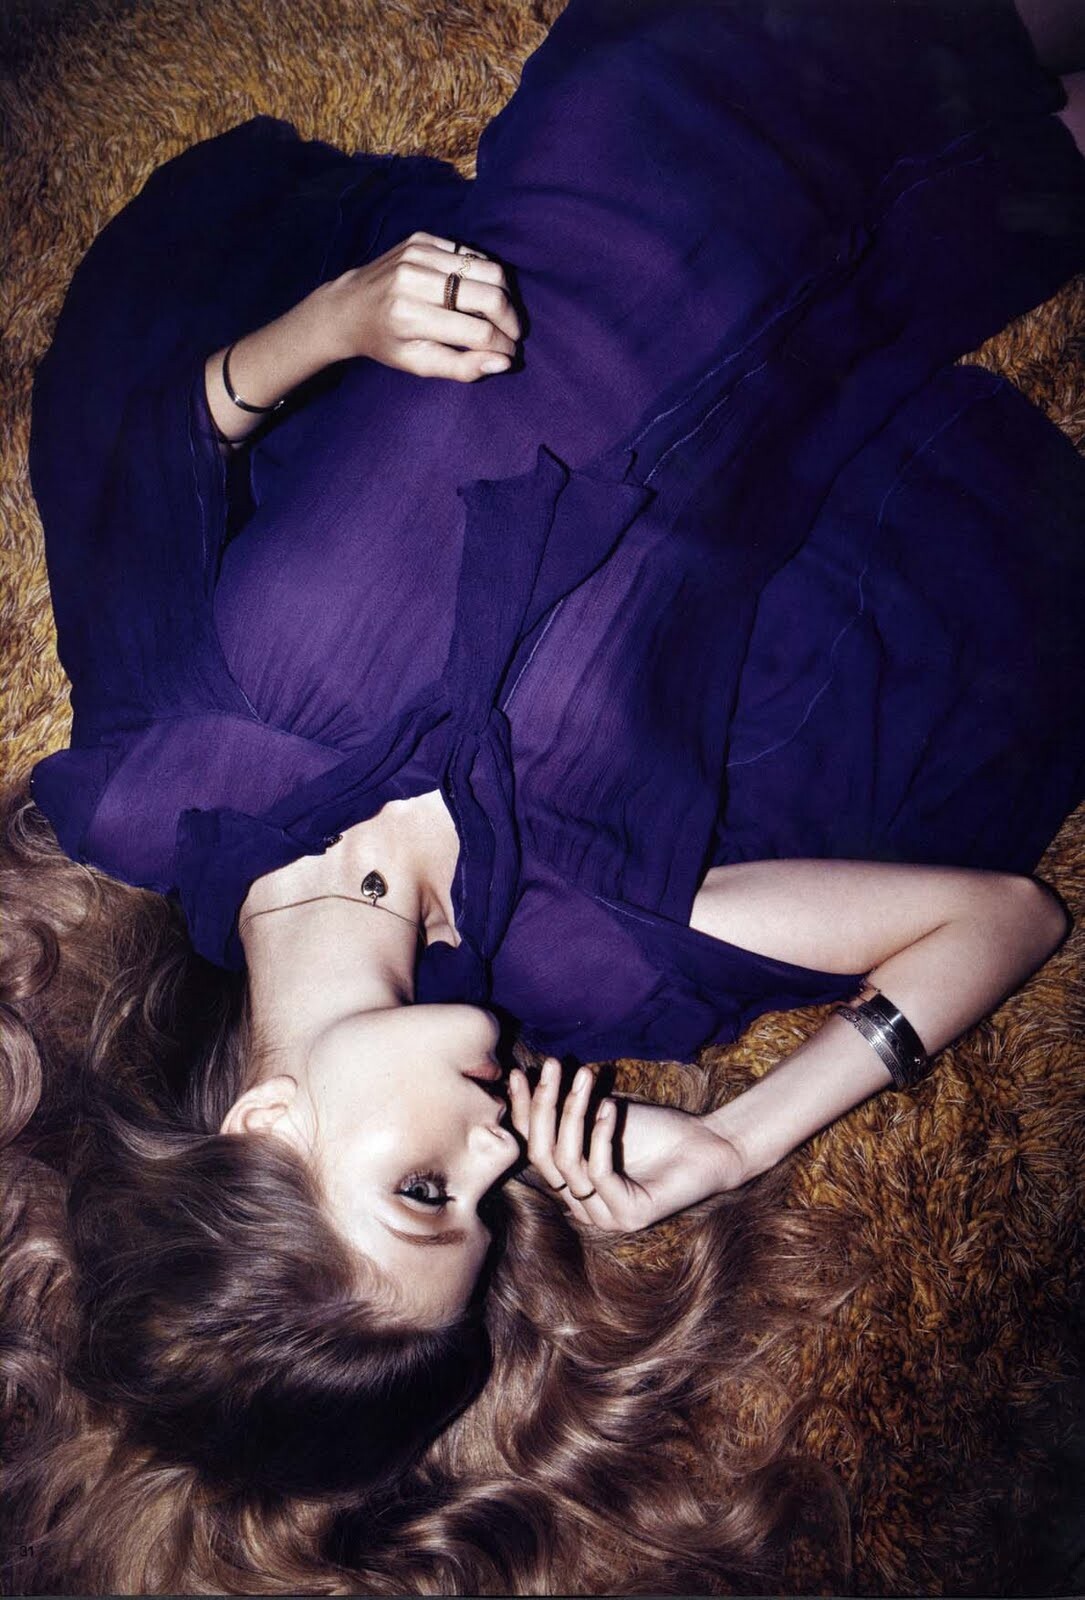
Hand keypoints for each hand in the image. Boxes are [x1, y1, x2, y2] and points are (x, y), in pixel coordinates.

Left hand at [319, 231, 521, 380]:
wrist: (348, 306)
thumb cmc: (385, 342)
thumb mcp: (419, 365)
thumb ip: (462, 368)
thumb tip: (505, 362)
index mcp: (409, 317)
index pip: (477, 332)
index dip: (502, 345)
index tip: (510, 352)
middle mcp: (414, 279)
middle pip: (490, 295)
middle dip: (511, 319)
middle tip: (512, 334)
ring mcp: (418, 253)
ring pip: (488, 268)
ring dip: (503, 295)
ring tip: (499, 315)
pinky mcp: (422, 239)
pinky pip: (471, 254)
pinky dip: (483, 275)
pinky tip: (477, 294)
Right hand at [508, 1059, 748, 1232]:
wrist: (707, 1144)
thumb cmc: (655, 1129)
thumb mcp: (600, 1115)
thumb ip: (566, 1111)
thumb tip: (524, 1077)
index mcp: (571, 1185)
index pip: (533, 1148)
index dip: (523, 1110)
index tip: (520, 1072)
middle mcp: (581, 1207)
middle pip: (541, 1156)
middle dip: (543, 1106)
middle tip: (551, 1067)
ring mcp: (604, 1217)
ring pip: (566, 1162)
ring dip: (572, 1112)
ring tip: (586, 1076)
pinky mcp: (628, 1216)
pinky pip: (599, 1172)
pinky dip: (600, 1135)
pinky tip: (609, 1106)